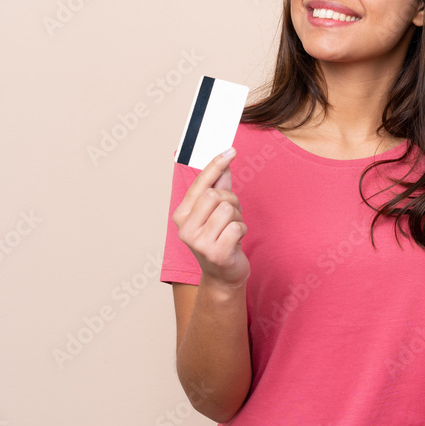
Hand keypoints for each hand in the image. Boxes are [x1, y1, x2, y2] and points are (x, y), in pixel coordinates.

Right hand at [172, 148, 249, 288]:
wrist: (223, 274)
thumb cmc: (220, 239)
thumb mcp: (217, 211)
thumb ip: (219, 187)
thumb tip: (224, 161)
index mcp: (182, 215)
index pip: (199, 184)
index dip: (215, 165)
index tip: (230, 150)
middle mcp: (185, 228)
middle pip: (215, 195)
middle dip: (231, 201)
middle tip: (232, 215)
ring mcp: (198, 242)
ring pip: (228, 210)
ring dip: (238, 217)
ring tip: (233, 229)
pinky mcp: (215, 253)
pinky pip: (237, 227)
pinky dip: (242, 231)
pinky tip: (236, 241)